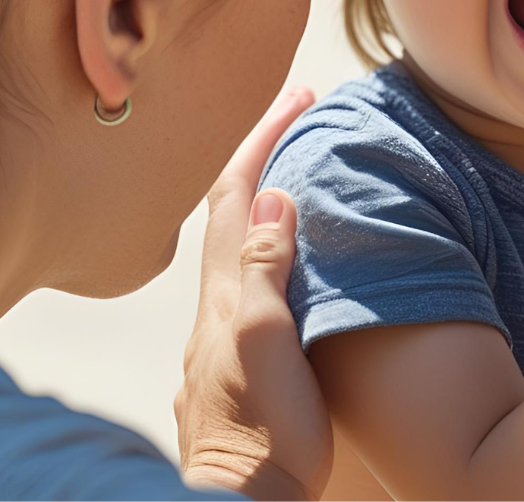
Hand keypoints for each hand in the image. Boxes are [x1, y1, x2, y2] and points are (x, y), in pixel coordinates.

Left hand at [176, 88, 331, 501]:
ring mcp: (226, 329)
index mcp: (226, 291)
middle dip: (264, 150)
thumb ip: (266, 269)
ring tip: (302, 169)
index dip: (265, 138)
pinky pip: (252, 274)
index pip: (239, 193)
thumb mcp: (267, 343)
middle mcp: (219, 302)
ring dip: (268, 193)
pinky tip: (293, 253)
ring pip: (242, 241)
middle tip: (301, 112)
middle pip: (233, 207)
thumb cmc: (265, 431)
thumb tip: (275, 196)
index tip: (300, 96)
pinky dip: (271, 239)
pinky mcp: (240, 355)